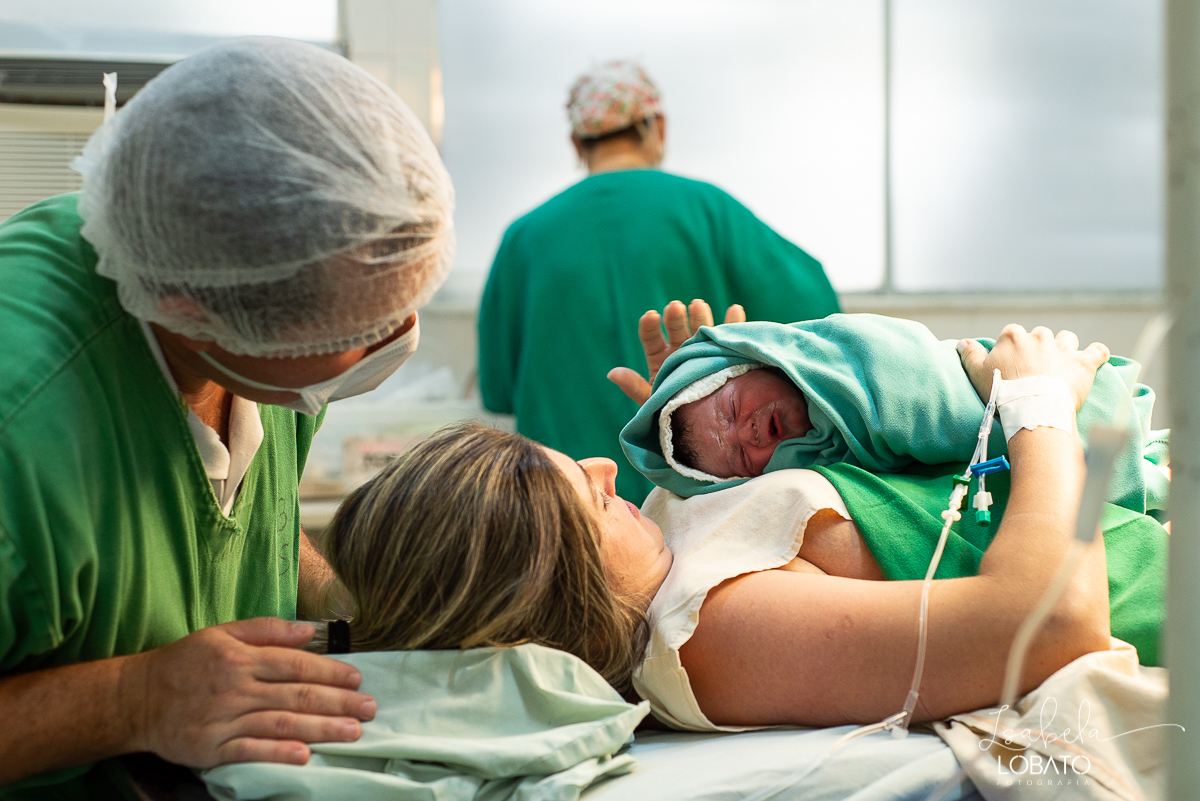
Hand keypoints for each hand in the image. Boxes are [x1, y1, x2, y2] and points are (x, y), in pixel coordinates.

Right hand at [127, 617, 375, 766]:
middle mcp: (236, 688)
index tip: (357, 680)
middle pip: (296, 696)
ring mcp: (224, 721)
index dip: (330, 673)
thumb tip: (308, 630)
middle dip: (338, 703)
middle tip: (370, 710)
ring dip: (320, 729)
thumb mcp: (221, 633)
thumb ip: (266, 630)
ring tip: (352, 733)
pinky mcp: (211, 749)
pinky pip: (250, 751)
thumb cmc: (183, 663)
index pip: (296, 665)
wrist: (134, 699)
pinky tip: (304, 756)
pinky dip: (278, 754)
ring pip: (281, 724)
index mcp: (241, 658)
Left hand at [608, 299, 745, 404]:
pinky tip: (734, 310)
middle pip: (676, 329)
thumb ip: (634, 387)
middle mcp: (681, 350)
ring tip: (698, 305)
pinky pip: (729, 338)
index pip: (651, 339)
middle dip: (675, 318)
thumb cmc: (672, 414)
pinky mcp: (725, 353)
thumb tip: (612, 373)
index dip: (649, 327)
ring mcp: (703, 350)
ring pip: (700, 329)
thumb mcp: (653, 402)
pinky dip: (732, 323)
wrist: (703, 428)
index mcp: (660, 359)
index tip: (650, 316)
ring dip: (700, 316)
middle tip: (675, 307)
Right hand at [956, 325, 1109, 411]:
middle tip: (1035, 368)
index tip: (1012, 363)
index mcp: (1014, 336)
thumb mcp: (977, 373)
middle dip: (1039, 347)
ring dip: (1065, 347)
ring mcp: (1063, 349)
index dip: (1012, 348)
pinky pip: (1097, 350)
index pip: (1012, 333)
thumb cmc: (1002, 392)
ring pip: (1067, 338)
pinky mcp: (1083, 363)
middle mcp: (1040, 337)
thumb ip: (970, 355)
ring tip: (1061, 363)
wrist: (1032, 408)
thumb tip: (963, 342)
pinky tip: (1095, 357)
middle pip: (1040, 335)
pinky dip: (1097, 353)